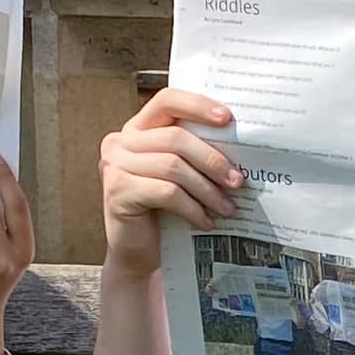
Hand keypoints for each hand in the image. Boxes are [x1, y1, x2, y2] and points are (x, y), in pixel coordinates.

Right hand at [99, 85, 244, 279]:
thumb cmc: (163, 212)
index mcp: (137, 129)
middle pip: (175, 138)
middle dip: (212, 160)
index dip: (197, 105)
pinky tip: (206, 221)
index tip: (228, 118)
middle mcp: (120, 141)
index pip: (167, 100)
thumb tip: (240, 145)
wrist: (138, 253)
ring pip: (173, 166)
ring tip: (227, 207)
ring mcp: (114, 165)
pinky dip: (192, 208)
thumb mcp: (179, 175)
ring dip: (207, 189)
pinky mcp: (117, 190)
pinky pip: (166, 192)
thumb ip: (193, 153)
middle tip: (237, 181)